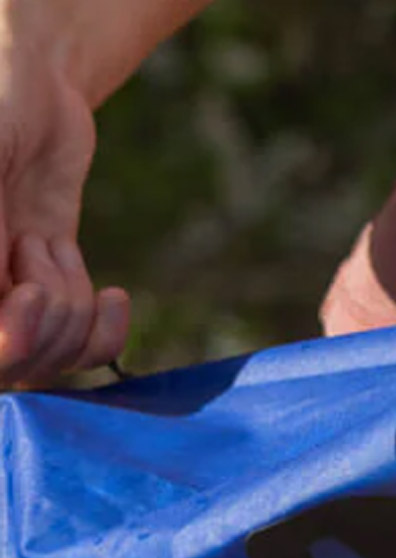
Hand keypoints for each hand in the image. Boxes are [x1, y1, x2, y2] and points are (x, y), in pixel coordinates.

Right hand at [0, 38, 127, 388]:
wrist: (28, 82)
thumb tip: (4, 304)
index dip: (11, 340)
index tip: (28, 292)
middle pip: (19, 364)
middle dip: (45, 318)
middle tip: (34, 248)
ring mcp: (9, 293)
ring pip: (57, 355)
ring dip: (68, 304)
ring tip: (50, 246)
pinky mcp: (51, 288)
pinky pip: (86, 345)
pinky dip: (105, 327)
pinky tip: (113, 296)